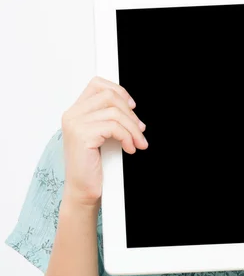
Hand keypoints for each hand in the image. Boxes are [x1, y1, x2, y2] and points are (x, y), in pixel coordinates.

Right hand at [61, 76, 147, 206]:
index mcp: (75, 112)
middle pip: (109, 96)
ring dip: (132, 128)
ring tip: (137, 142)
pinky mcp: (82, 135)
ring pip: (115, 112)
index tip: (132, 106)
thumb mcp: (102, 135)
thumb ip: (109, 117)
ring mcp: (75, 124)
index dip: (118, 91)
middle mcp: (72, 115)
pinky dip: (127, 137)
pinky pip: (114, 127)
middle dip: (130, 113)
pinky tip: (130, 148)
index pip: (97, 84)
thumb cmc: (92, 166)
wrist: (83, 191)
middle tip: (139, 130)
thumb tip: (131, 107)